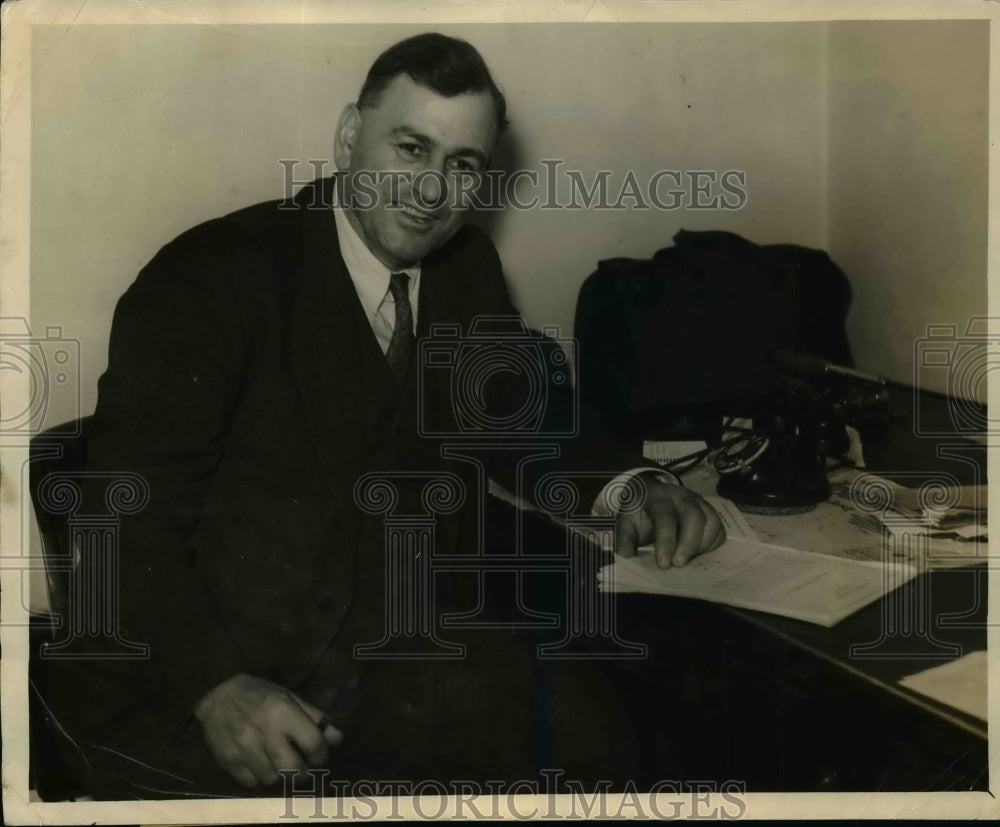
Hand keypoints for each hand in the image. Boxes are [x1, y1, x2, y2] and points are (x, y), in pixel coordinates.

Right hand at [193, 673, 342, 788]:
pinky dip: (258, 778)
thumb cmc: (258, 693)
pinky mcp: (228, 762)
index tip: (319, 756)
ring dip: (280, 775)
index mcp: (284, 712)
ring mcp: (245, 750)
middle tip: (303, 767)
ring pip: (272, 780)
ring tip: (278, 763)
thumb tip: (337, 739)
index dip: (322, 755)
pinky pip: (251, 784)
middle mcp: (265, 733)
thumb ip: (314, 717)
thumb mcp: (289, 696)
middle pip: (294, 770)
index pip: (314, 745)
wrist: (216, 693)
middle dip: (304, 773)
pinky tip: (259, 765)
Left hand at [614, 478, 724, 568]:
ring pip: (712, 522)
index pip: (665, 518)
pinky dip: (712, 545)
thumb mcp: (626, 522)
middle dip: (689, 544)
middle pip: (694, 517)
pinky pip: (719, 529)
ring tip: (689, 561)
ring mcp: (699, 502)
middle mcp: (682, 496)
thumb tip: (625, 561)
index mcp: (658, 498)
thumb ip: (624, 541)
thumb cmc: (639, 511)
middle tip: (679, 565)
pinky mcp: (709, 511)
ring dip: (702, 545)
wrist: (649, 492)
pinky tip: (698, 554)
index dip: (666, 542)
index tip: (663, 564)